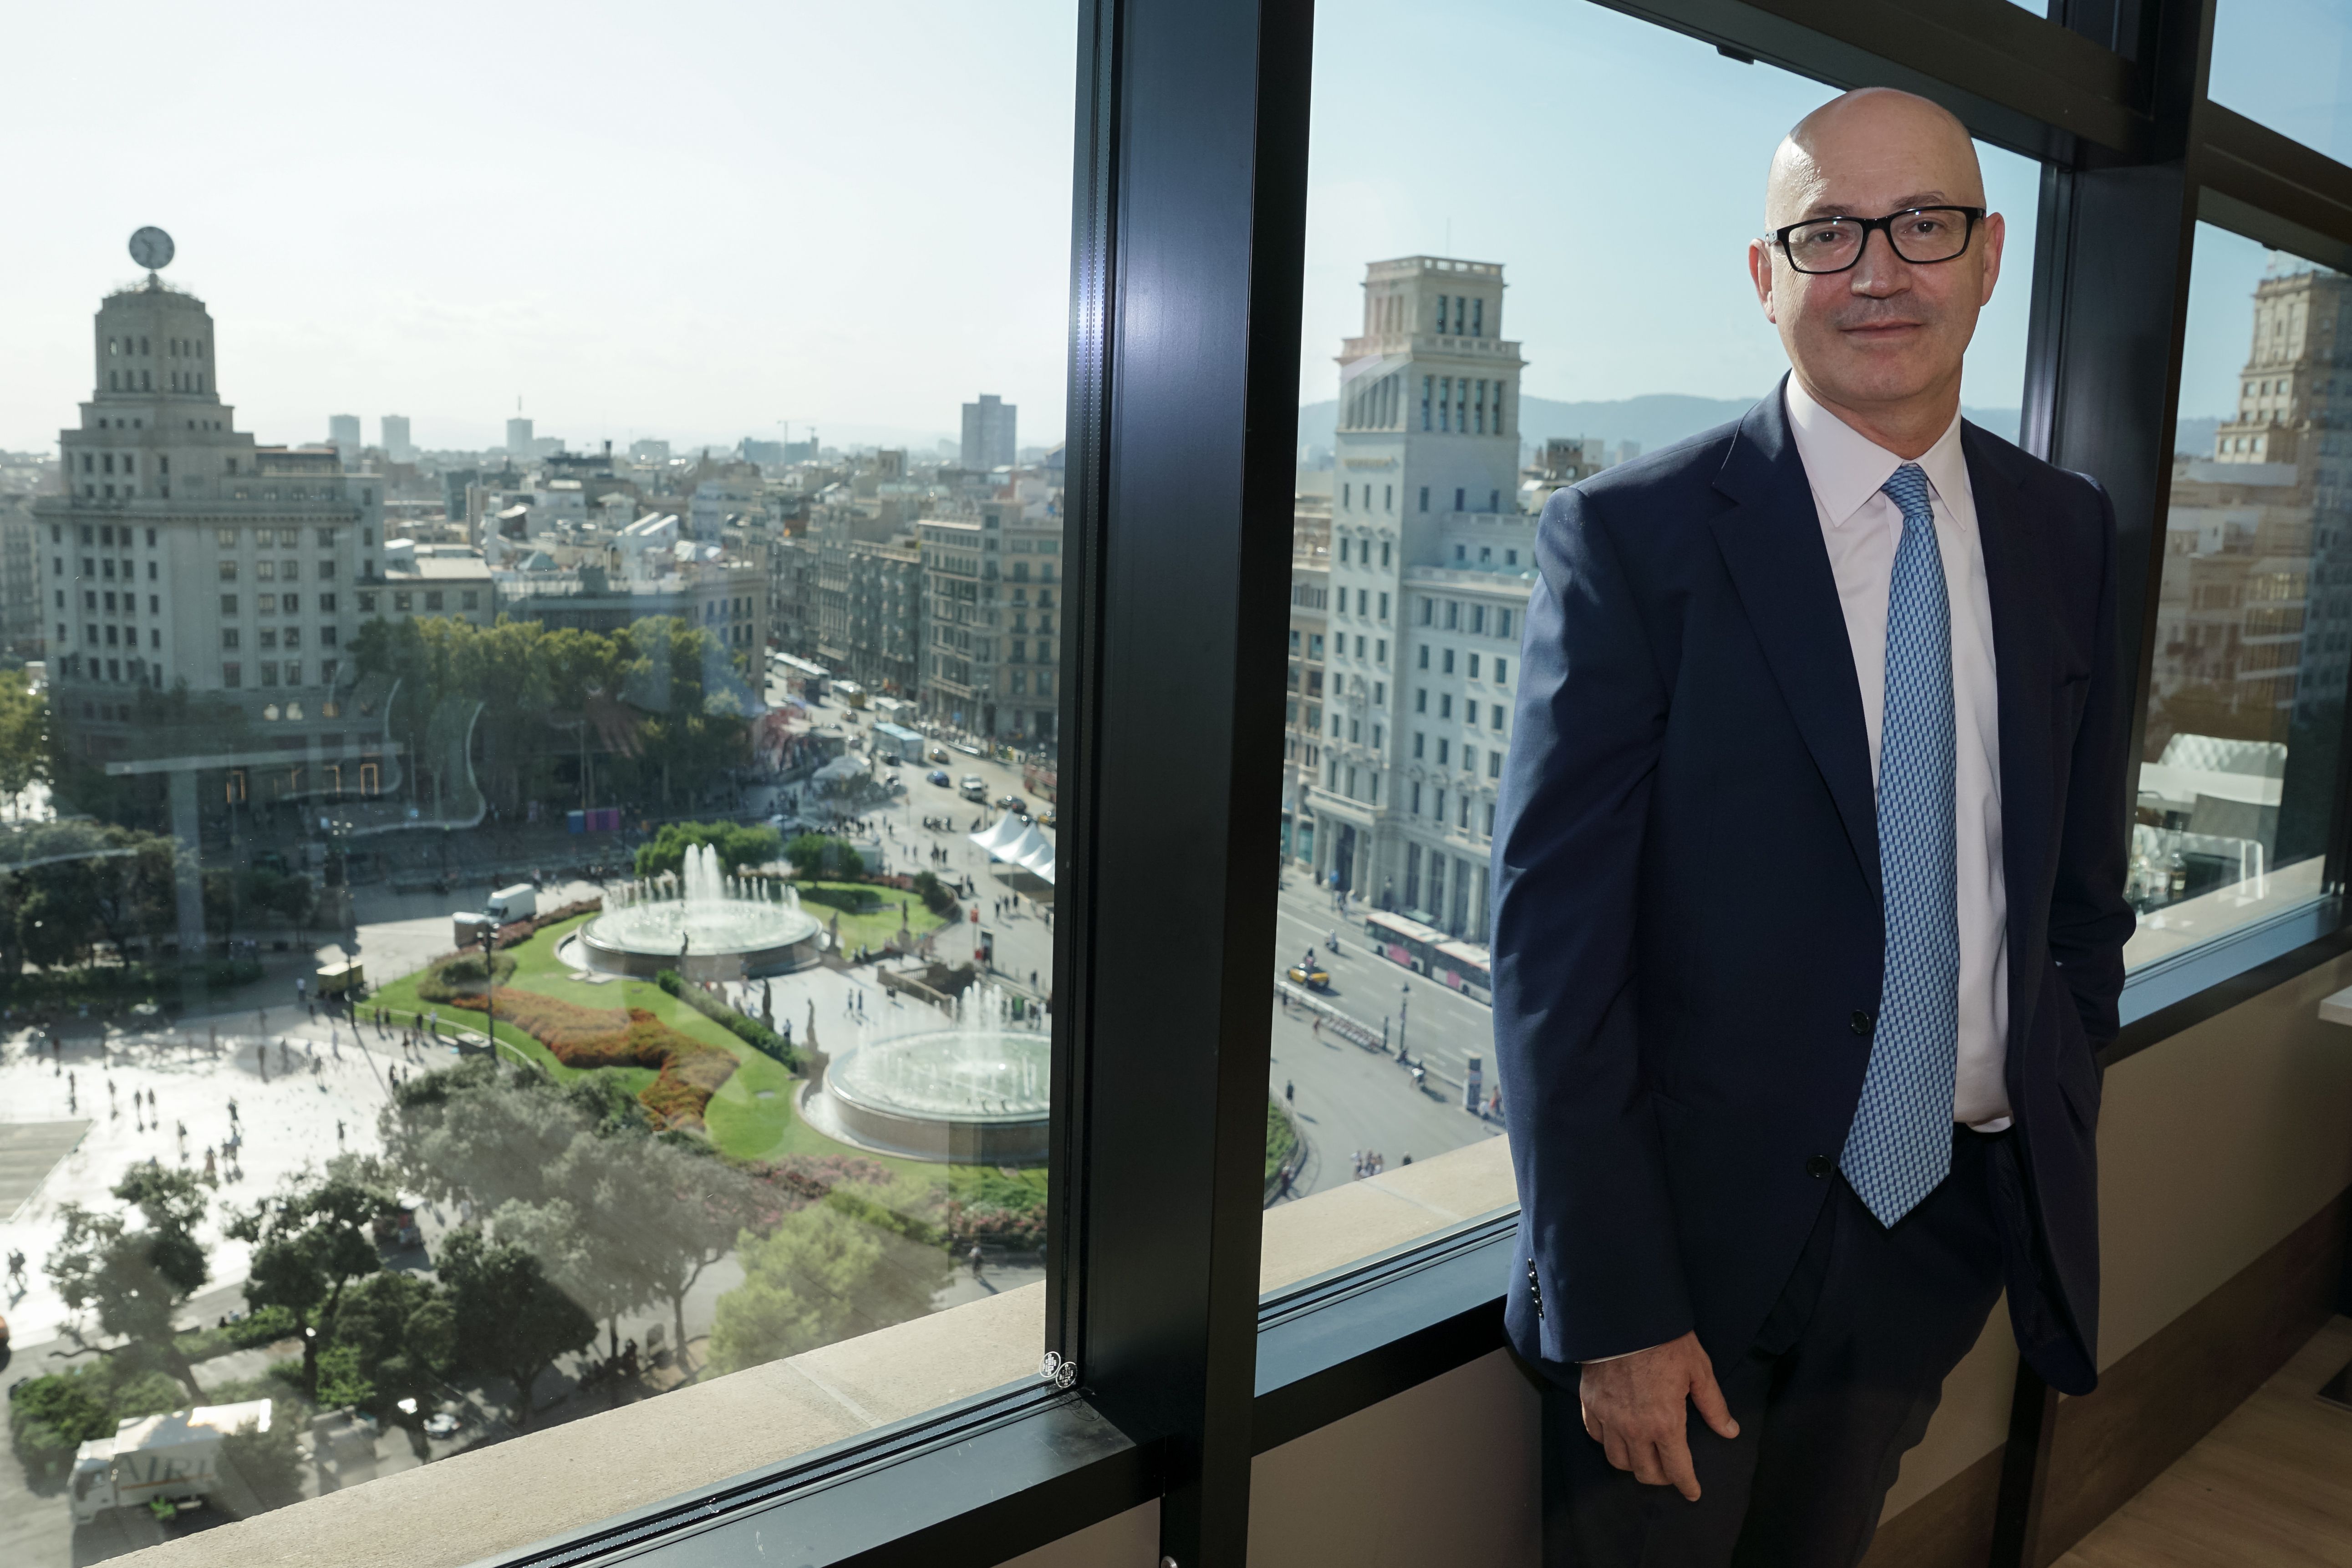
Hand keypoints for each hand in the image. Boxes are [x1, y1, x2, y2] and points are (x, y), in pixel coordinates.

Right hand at [1579, 1330, 1738, 1500]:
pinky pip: (1597, 1437)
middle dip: (1662, 1478)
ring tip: (1645, 1456)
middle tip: (1671, 1470)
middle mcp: (1634, 1428)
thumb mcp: (1698, 1370)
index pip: (1677, 1469)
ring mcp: (1609, 1418)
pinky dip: (1609, 1443)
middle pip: (1646, 1472)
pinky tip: (1619, 1436)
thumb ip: (1713, 1406)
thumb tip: (1729, 1431)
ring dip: (1634, 1464)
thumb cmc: (1665, 1341)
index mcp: (1665, 1422)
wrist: (1624, 1317)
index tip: (1692, 1493)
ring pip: (1618, 1461)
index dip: (1687, 1485)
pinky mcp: (1590, 1404)